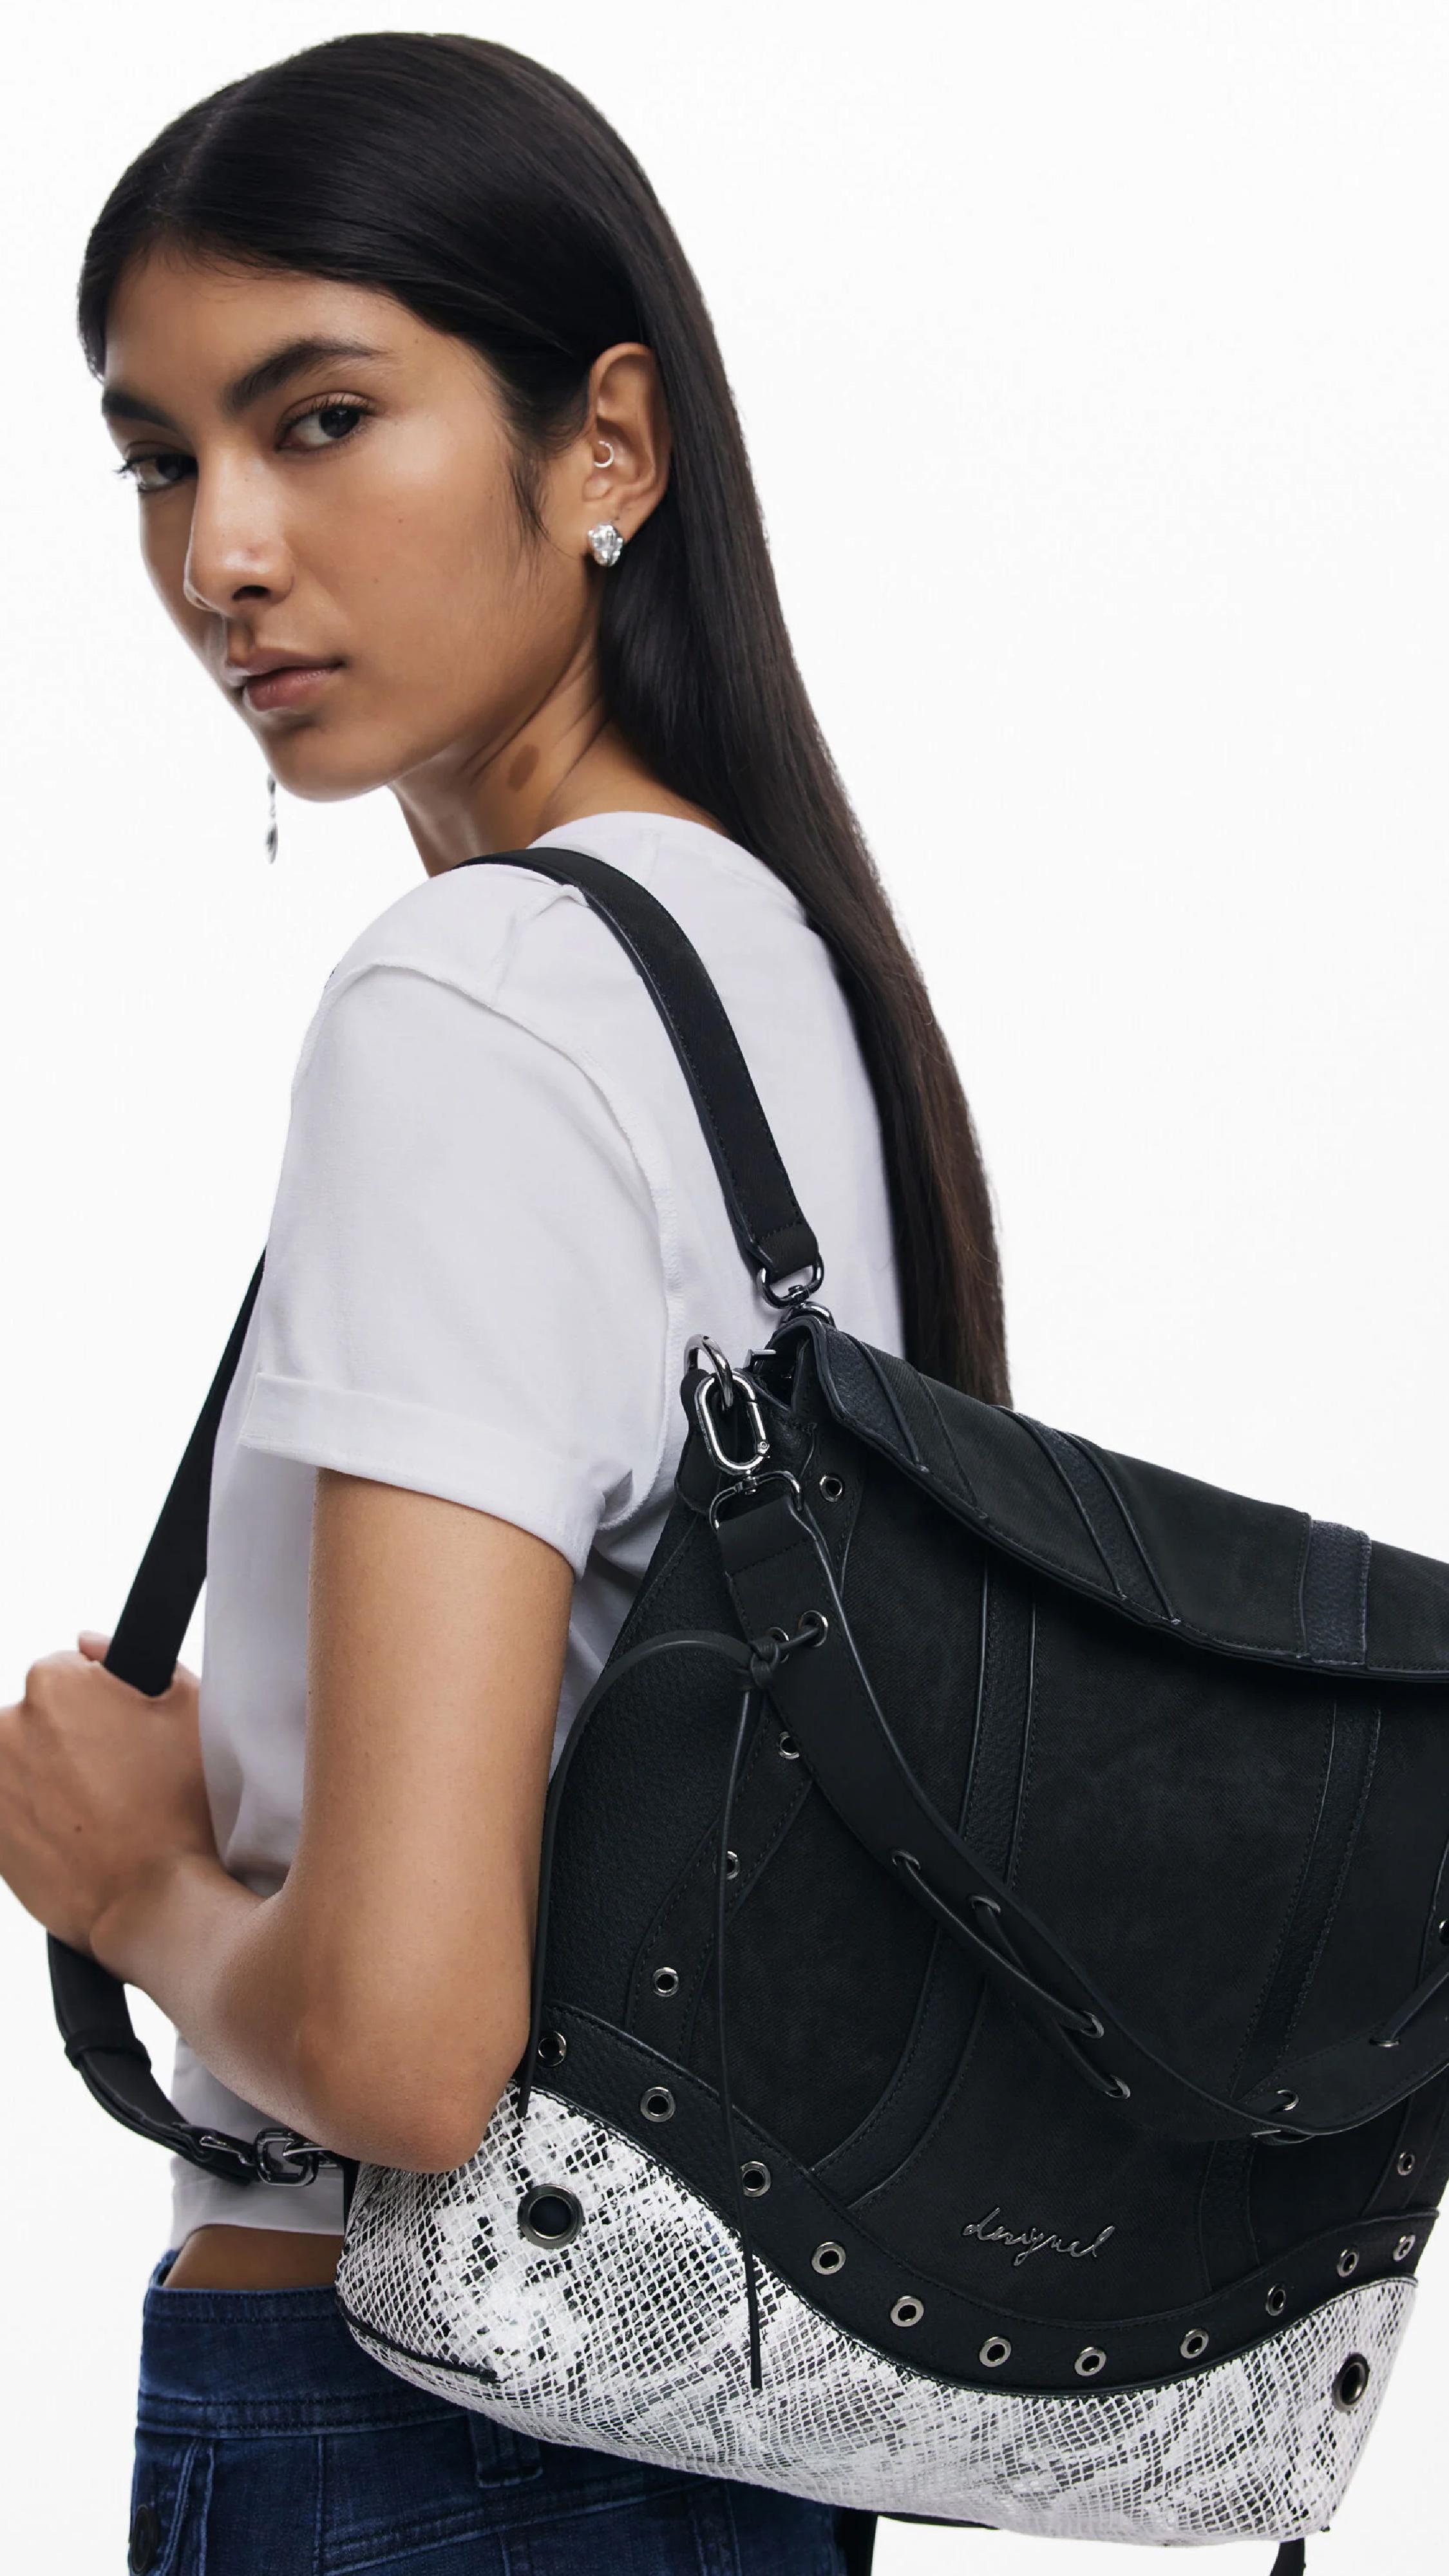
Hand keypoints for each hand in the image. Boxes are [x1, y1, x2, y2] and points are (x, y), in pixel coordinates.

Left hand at [0, 1631, 218, 1960]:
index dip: (102, 1703)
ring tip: (95, 1813)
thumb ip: (135, 1659)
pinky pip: (10, 1808)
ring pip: (20, 1763)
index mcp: (53, 1684)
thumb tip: (88, 1645)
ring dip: (47, 1778)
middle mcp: (8, 1726)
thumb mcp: (186, 1711)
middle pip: (38, 1717)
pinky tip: (73, 1835)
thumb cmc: (176, 1807)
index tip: (122, 1736)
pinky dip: (32, 1817)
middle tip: (115, 1779)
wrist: (151, 1900)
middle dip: (68, 1740)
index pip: (68, 1671)